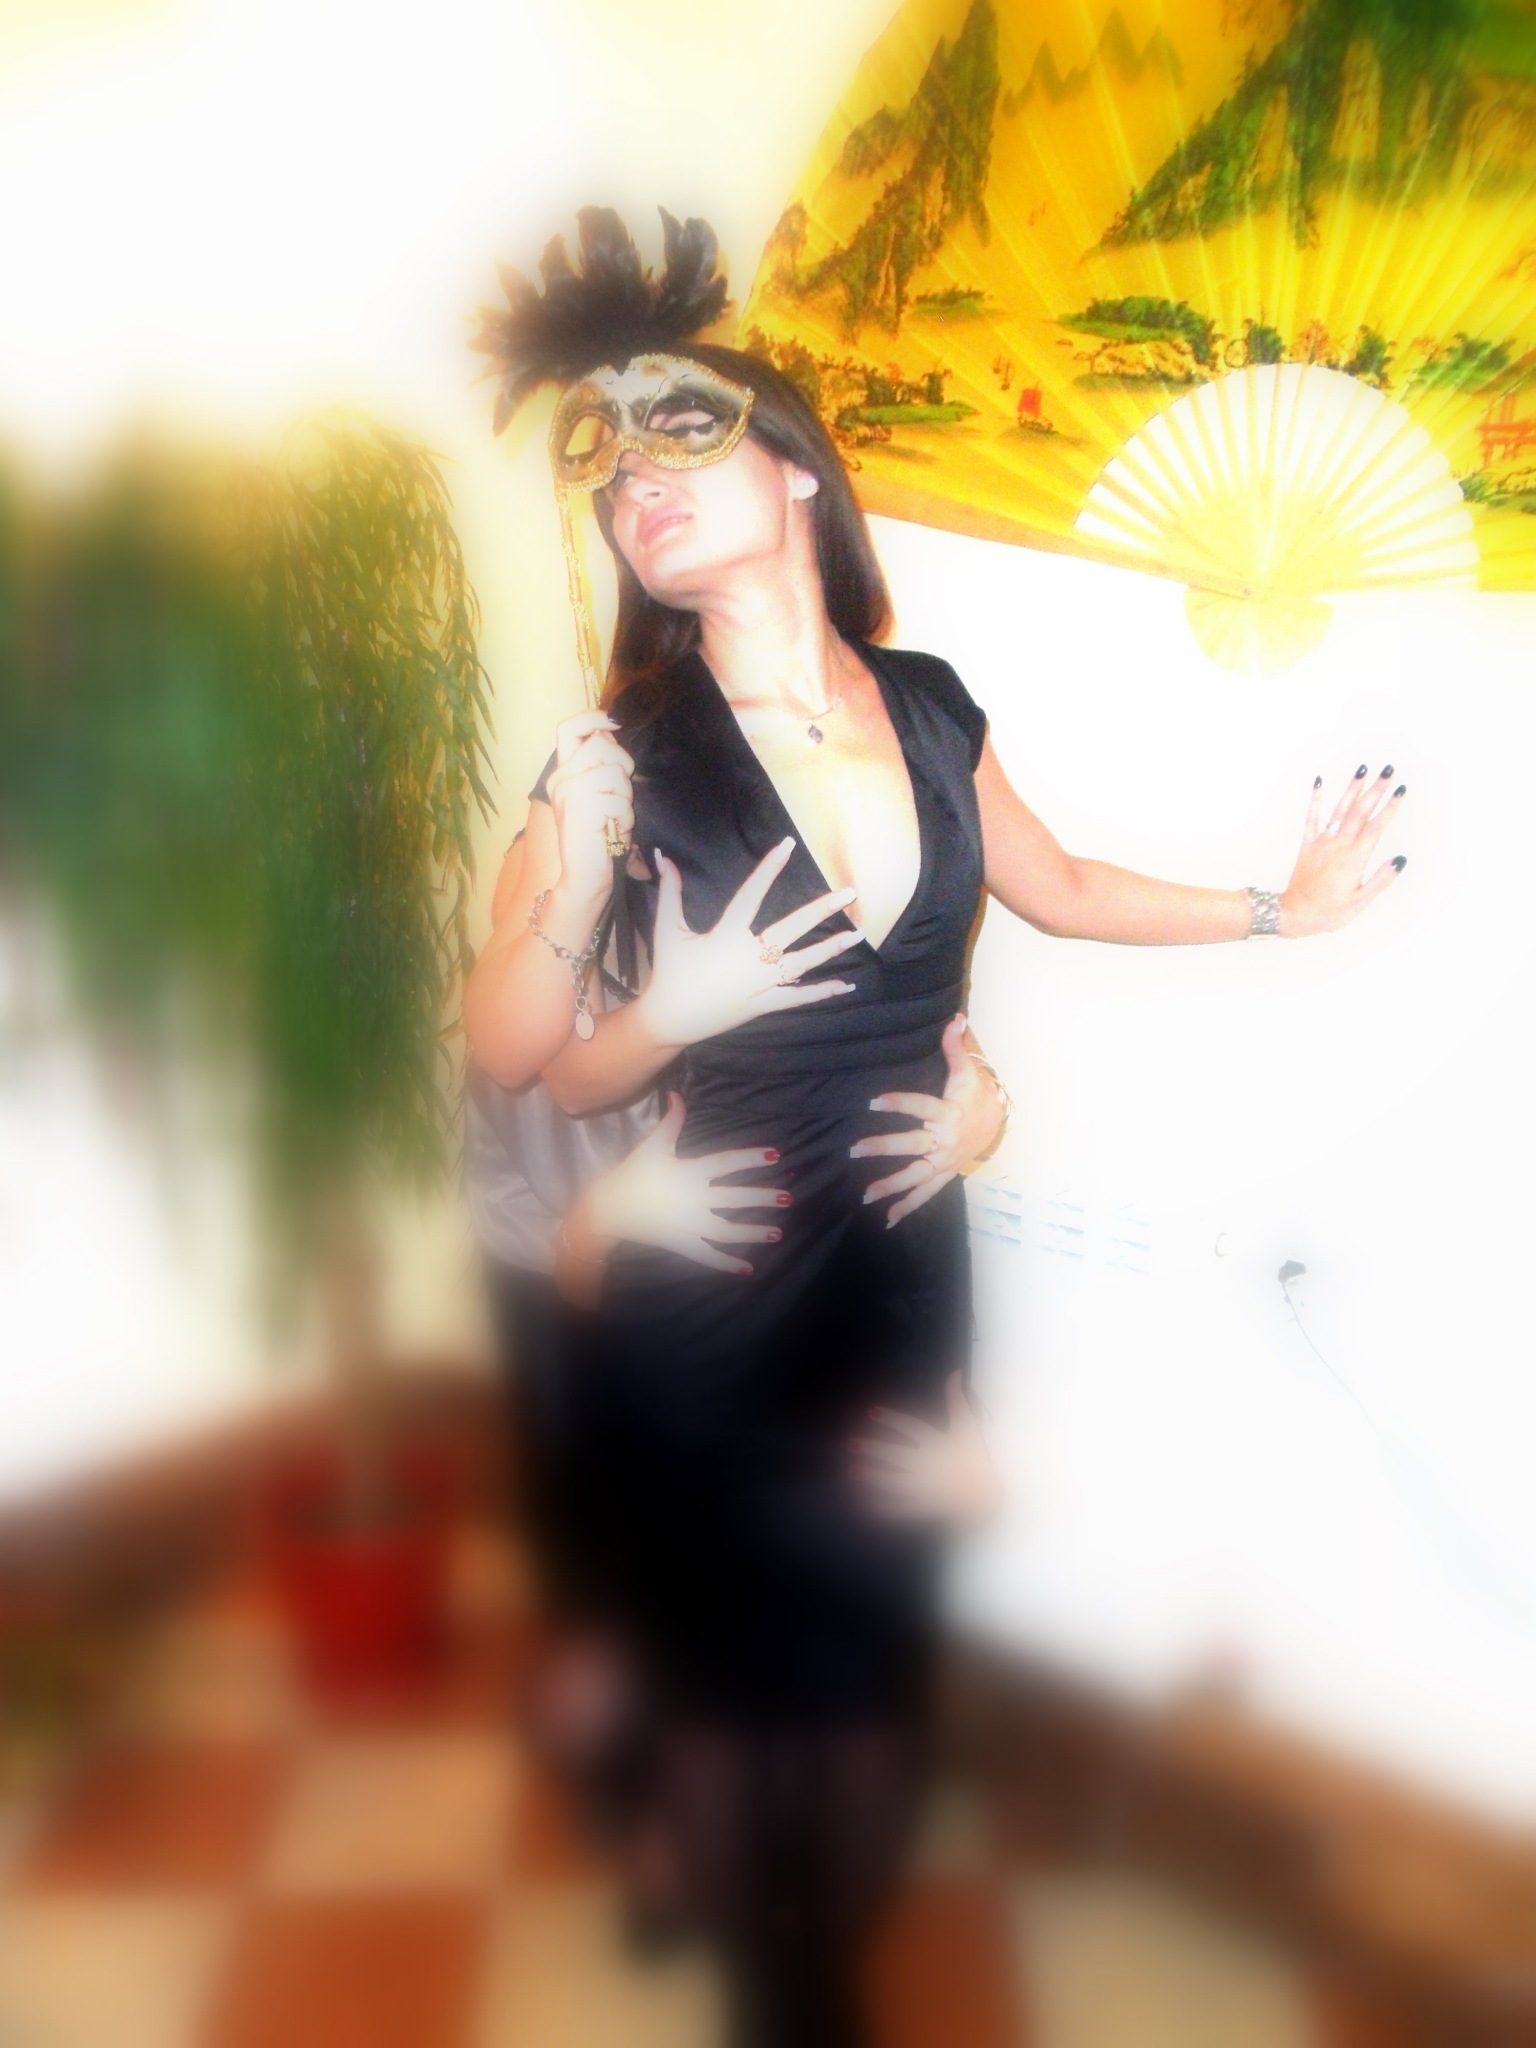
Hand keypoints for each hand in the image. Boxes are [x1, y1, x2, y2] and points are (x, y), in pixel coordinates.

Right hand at [544, 710, 633, 901]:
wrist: (585, 877)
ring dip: (625, 797)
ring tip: (615, 818)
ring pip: (614, 772)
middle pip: (601, 743)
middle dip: (623, 766)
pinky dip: (625, 818)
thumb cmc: (599, 837)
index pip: (569, 728)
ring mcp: (567, 793)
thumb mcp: (601, 793)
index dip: (593, 717)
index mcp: (563, 772)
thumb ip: (603, 764)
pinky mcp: (579, 809)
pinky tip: (614, 831)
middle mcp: (560, 779)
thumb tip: (611, 732)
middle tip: (620, 795)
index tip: (614, 724)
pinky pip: (619, 800)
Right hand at [578, 1091, 790, 1275]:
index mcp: (689, 1172)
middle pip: (734, 1198)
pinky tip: (748, 1269)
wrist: (609, 1208)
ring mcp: (688, 1225)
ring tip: (778, 1233)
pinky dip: (727, 1263)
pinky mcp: (682, 1243)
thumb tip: (677, 1093)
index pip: (726, 1163)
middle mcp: (693, 1199)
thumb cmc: (633, 1173)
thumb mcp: (652, 1144)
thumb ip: (670, 1120)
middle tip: (788, 1198)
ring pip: (727, 1230)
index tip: (775, 1156)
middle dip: (761, 1198)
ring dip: (753, 1232)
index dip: (750, 1158)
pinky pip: (708, 1255)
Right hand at [636, 836, 861, 1047]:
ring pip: (802, 963)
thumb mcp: (666, 930)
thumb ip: (670, 892)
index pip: (751, 894)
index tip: (787, 845)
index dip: (768, 868)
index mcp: (726, 936)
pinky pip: (797, 997)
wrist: (670, 1019)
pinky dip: (822, 992)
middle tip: (849, 894)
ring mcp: (760, 983)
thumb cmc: (670, 972)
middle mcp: (749, 958)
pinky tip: (846, 986)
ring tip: (856, 935)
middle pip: (792, 929)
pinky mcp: (764, 1003)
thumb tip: (663, 857)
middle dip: (822, 910)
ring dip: (830, 949)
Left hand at [846, 1372, 1001, 1524]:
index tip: (872, 1412)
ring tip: (852, 1470)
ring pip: (893, 1481)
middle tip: (850, 1444)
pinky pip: (900, 1508)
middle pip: (895, 1455)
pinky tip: (866, 1503)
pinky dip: (883, 1507)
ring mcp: (925, 1488)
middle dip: (872, 1449)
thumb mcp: (967, 1425)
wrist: (986, 1494)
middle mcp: (928, 1464)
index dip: (891, 1419)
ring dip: (872, 1476)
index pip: (910, 1427)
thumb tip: (955, 1372)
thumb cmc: (975, 1456)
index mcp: (937, 1443)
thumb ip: (957, 1399)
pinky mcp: (924, 1506)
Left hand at [850, 1013, 1005, 1227]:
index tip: (873, 1102)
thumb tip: (955, 1017)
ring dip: (891, 1186)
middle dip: (884, 1148)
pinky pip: (926, 1194)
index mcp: (948, 1113)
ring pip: (916, 1176)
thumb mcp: (968, 1071)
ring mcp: (945, 1162)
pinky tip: (888, 1220)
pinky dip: (908, 1206)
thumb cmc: (977, 1094)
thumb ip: (956, 1047)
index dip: (898, 1103)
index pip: (920, 1106)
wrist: (1000, 1122)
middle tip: (855, 1149)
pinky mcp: (945, 1174)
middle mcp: (945, 1141)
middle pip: (912, 1145)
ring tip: (865, 1195)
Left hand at [1279, 764, 1406, 935]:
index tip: (1401, 790)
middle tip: (1388, 770)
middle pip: (1360, 811)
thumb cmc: (1329, 912)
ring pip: (1339, 810)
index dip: (1390, 808)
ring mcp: (1322, 843)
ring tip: (1363, 769)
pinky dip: (1316, 799)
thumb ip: (1381, 879)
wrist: (1294, 914)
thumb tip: (1400, 860)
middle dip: (1376, 790)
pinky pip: (1311, 818)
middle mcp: (1339, 845)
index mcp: (1355, 858)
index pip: (1376, 827)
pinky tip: (1319, 782)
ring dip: (1352, 788)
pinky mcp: (1308, 845)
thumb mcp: (1360, 901)